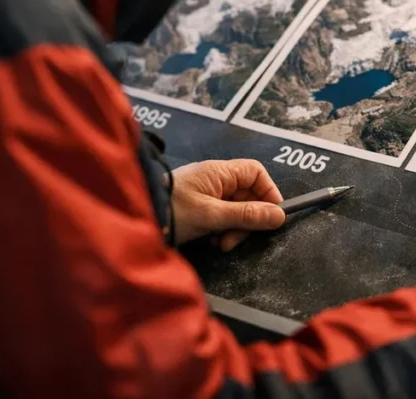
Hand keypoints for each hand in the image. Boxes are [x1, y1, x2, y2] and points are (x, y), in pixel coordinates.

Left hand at [171, 159, 285, 250]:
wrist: (135, 220)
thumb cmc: (172, 211)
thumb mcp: (211, 215)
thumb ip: (246, 215)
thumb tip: (280, 216)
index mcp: (220, 172)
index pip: (256, 173)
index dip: (268, 192)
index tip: (271, 216)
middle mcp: (215, 180)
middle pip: (247, 195)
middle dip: (246, 219)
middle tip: (234, 239)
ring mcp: (206, 195)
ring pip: (235, 210)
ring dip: (233, 229)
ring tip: (219, 243)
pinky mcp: (197, 210)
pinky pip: (220, 218)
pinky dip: (220, 231)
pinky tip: (210, 241)